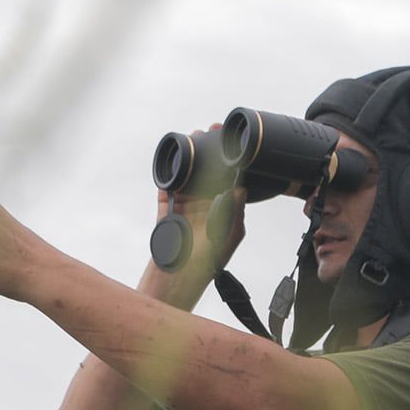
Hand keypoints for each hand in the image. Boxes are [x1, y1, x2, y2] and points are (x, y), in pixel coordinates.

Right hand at [158, 126, 246, 272]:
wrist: (178, 278)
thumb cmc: (207, 261)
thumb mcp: (228, 235)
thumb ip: (234, 211)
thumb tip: (242, 187)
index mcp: (223, 211)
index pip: (229, 180)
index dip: (230, 160)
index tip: (230, 142)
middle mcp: (206, 206)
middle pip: (208, 172)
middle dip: (209, 151)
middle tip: (209, 132)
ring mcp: (186, 207)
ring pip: (189, 175)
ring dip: (190, 156)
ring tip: (192, 137)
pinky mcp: (168, 210)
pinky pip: (168, 187)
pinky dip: (170, 173)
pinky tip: (174, 159)